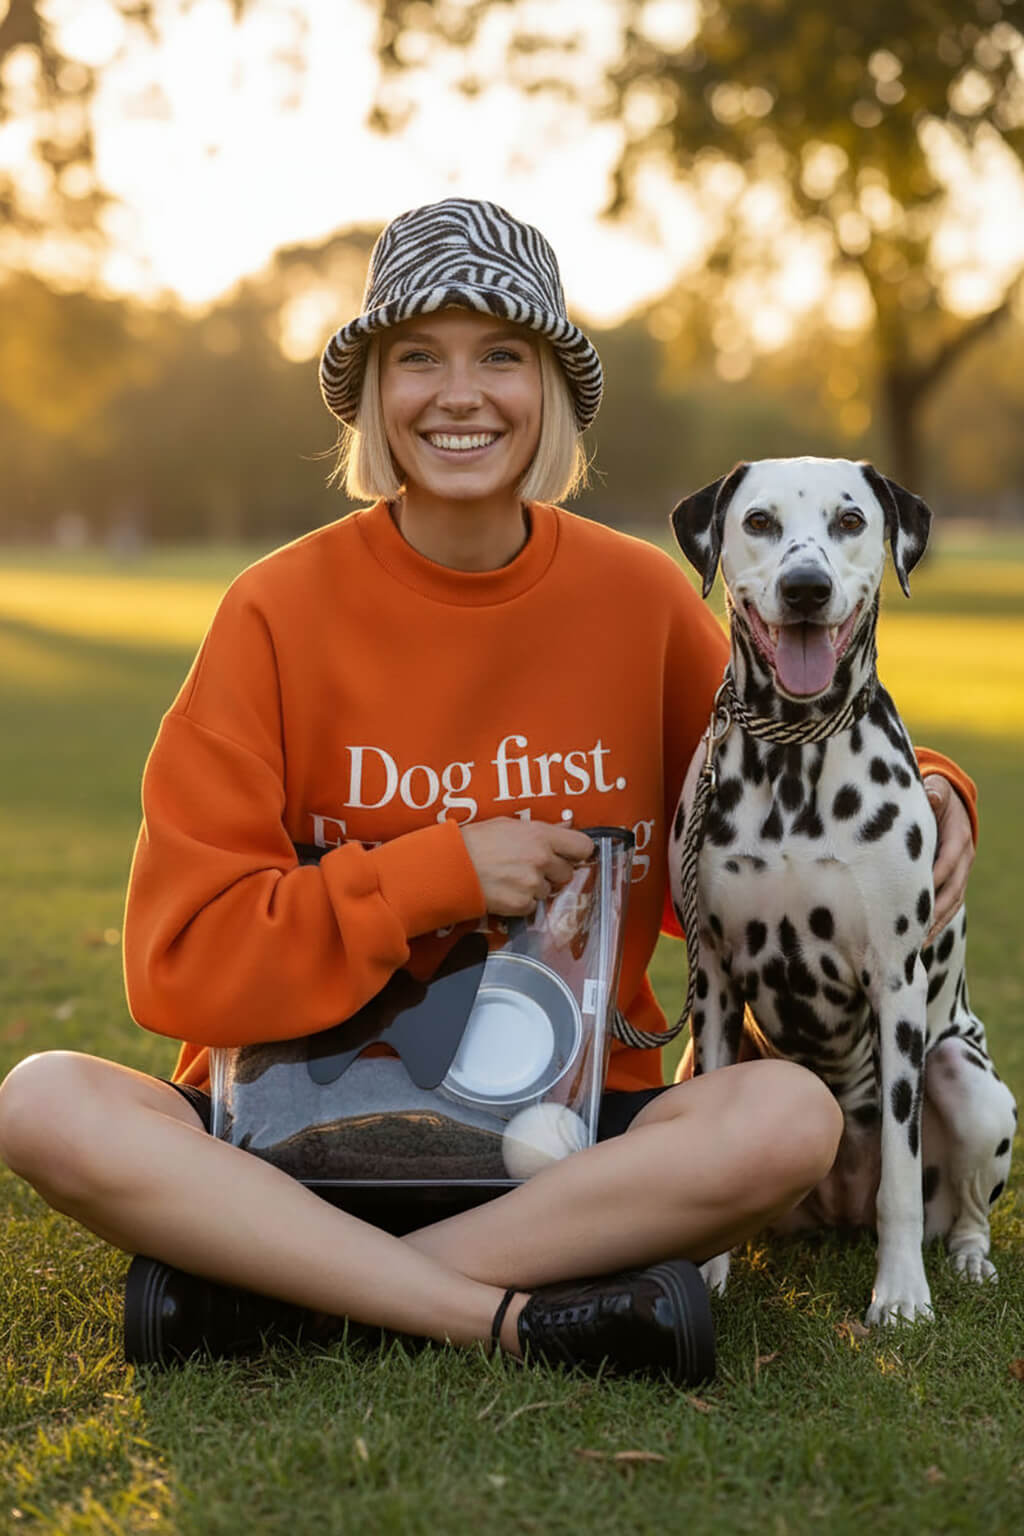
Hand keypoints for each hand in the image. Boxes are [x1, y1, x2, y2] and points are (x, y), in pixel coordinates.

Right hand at [461, 819, 593, 915]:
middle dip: (553, 872)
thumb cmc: (476, 841)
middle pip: (567, 872)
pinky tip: (505, 890)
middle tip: (531, 867)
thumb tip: (566, 825)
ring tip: (511, 877)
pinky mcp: (522, 904)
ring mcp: (533, 884)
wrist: (451, 866)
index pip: (583, 846)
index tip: (568, 854)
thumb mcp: (509, 825)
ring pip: (548, 890)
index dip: (577, 852)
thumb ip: (541, 829)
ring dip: (535, 887)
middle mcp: (542, 859)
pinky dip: (521, 901)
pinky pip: (532, 906)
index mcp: (541, 835)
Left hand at [924, 775, 974, 940]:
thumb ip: (935, 792)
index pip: (946, 863)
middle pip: (953, 890)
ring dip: (937, 923)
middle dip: (936, 911)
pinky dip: (938, 921)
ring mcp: (961, 872)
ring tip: (917, 943)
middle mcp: (963, 858)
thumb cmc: (936, 795)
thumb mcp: (937, 788)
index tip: (913, 897)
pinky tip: (921, 938)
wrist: (952, 802)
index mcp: (958, 838)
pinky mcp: (954, 881)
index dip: (934, 880)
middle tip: (916, 930)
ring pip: (953, 902)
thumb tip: (933, 796)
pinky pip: (950, 904)